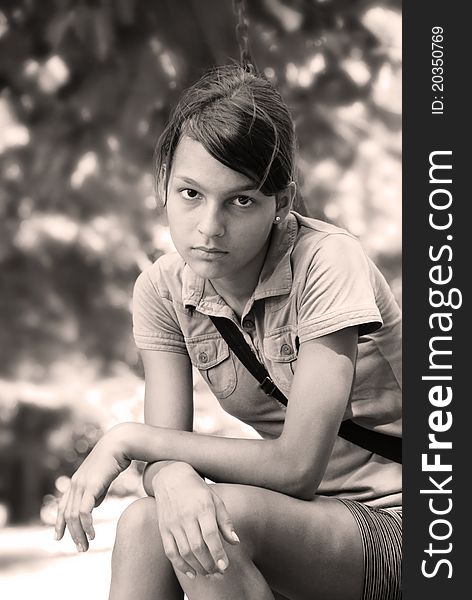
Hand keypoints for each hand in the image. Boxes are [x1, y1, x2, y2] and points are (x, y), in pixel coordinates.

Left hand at [55, 426, 130, 551]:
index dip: (59, 523)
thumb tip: (94, 506)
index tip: (58, 537)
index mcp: (77, 481)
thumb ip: (97, 492)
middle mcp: (75, 484)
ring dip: (78, 534)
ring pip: (74, 516)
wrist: (121, 443)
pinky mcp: (91, 486)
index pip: (63, 506)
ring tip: (85, 546)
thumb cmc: (115, 458)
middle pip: (67, 514)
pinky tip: (92, 535)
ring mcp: (82, 484)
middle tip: (79, 549)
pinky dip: (87, 526)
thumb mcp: (103, 478)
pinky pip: (85, 511)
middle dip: (71, 534)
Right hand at [153, 462, 239, 579]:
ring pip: (185, 552)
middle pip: (197, 547)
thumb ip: (225, 521)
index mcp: (202, 507)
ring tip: (209, 574)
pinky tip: (192, 573)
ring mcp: (173, 523)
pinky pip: (171, 552)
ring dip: (198, 567)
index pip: (210, 535)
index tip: (225, 567)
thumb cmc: (198, 490)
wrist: (171, 478)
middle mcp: (186, 516)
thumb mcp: (215, 500)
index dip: (218, 553)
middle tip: (219, 574)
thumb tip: (235, 542)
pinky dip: (181, 566)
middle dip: (210, 565)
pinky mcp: (164, 529)